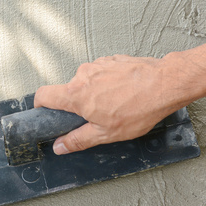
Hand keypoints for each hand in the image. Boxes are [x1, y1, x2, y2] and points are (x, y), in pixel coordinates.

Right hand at [34, 54, 197, 154]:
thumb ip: (78, 140)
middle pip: (69, 90)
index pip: (43, 95)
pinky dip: (108, 83)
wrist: (165, 84)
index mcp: (76, 95)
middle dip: (78, 104)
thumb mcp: (106, 133)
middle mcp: (83, 75)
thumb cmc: (139, 108)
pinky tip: (124, 92)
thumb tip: (60, 146)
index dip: (40, 106)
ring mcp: (98, 64)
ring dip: (95, 93)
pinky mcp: (112, 59)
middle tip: (97, 116)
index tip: (45, 113)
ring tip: (116, 103)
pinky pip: (102, 73)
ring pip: (87, 81)